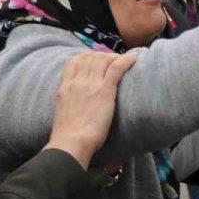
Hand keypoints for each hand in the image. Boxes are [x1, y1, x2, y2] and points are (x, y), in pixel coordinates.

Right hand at [46, 52, 138, 168]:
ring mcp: (90, 84)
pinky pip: (116, 68)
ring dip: (115, 57)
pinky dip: (127, 60)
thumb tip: (78, 104)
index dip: (86, 57)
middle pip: (90, 57)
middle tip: (114, 61)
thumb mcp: (63, 112)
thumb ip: (70, 102)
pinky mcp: (104, 90)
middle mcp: (77, 81)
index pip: (74, 61)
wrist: (71, 142)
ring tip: (124, 61)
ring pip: (103, 59)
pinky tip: (135, 57)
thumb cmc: (68, 136)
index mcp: (65, 87)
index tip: (95, 59)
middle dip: (103, 55)